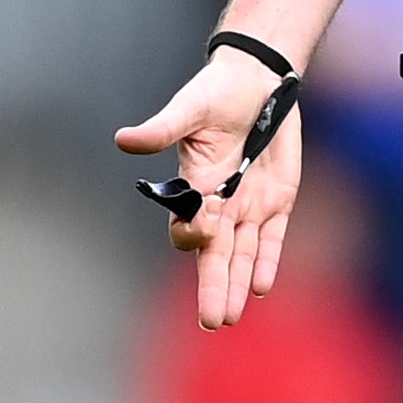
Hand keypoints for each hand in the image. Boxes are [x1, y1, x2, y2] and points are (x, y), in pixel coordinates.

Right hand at [113, 44, 303, 330]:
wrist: (259, 80)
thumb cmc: (218, 90)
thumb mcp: (190, 107)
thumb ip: (163, 128)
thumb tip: (124, 139)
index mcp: (194, 186)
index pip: (188, 225)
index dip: (193, 232)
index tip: (203, 227)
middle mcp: (220, 203)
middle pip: (215, 255)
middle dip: (213, 287)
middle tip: (210, 321)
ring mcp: (249, 205)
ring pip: (242, 255)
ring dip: (236, 285)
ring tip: (229, 317)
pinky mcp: (278, 200)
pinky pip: (271, 239)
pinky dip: (267, 261)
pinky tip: (261, 287)